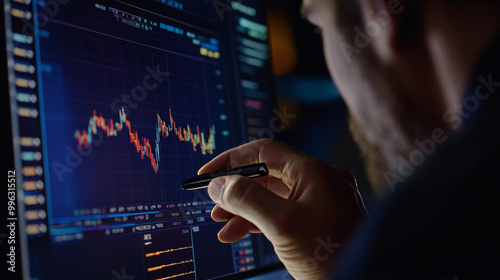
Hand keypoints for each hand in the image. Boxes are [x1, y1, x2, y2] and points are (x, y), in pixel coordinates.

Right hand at [199, 140, 366, 279]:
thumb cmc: (331, 254)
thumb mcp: (281, 224)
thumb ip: (247, 199)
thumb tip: (218, 185)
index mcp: (313, 172)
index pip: (264, 152)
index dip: (232, 160)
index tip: (208, 173)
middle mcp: (318, 182)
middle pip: (266, 175)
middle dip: (236, 189)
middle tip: (212, 202)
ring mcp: (320, 202)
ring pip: (273, 196)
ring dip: (244, 208)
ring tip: (220, 222)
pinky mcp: (319, 222)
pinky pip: (284, 213)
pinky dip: (259, 221)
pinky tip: (237, 233)